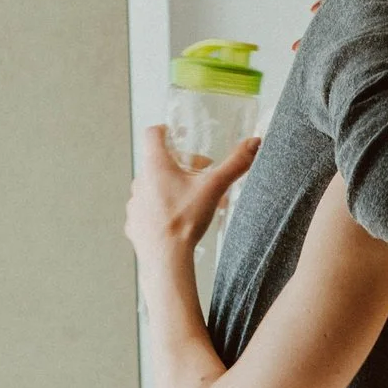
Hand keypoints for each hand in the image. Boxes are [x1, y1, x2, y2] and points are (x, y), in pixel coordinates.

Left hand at [126, 123, 257, 262]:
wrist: (165, 257)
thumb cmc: (185, 220)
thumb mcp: (214, 188)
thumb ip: (235, 164)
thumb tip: (254, 142)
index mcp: (156, 165)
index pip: (153, 134)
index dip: (166, 130)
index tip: (178, 134)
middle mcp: (140, 180)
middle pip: (158, 163)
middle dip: (181, 166)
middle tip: (201, 176)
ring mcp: (135, 202)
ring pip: (153, 187)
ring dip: (171, 188)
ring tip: (191, 201)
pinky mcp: (134, 223)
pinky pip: (148, 210)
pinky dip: (161, 210)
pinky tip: (176, 220)